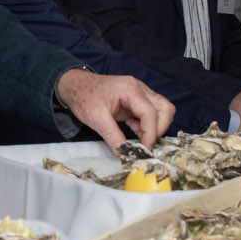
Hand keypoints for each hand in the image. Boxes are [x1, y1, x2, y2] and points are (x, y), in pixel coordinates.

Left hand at [55, 69, 175, 148]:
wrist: (75, 86)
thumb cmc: (84, 96)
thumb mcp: (96, 118)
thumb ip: (112, 136)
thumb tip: (123, 152)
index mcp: (130, 89)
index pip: (151, 112)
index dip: (150, 133)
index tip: (144, 149)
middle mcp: (139, 89)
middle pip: (165, 109)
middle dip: (158, 129)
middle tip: (145, 144)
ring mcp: (140, 94)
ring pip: (161, 111)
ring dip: (154, 128)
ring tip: (138, 139)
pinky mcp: (136, 101)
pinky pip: (150, 114)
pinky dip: (146, 126)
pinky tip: (134, 132)